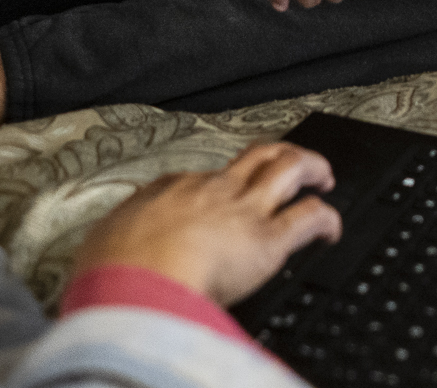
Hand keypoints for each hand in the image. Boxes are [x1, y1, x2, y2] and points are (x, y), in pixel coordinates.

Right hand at [71, 142, 341, 305]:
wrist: (137, 283)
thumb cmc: (115, 270)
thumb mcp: (105, 243)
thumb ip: (119, 239)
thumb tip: (113, 249)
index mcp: (170, 191)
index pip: (204, 177)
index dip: (220, 183)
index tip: (225, 193)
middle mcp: (212, 190)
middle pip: (254, 155)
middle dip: (277, 153)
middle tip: (291, 160)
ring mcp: (243, 210)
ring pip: (288, 168)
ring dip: (311, 167)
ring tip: (323, 176)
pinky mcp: (269, 240)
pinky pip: (309, 218)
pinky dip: (327, 220)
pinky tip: (331, 230)